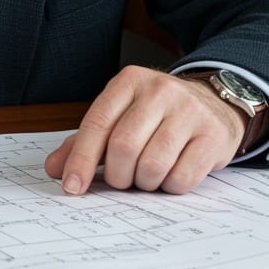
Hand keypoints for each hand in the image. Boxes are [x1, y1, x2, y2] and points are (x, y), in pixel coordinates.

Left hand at [44, 67, 244, 195]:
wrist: (213, 103)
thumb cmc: (155, 115)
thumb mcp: (119, 117)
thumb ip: (83, 142)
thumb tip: (54, 169)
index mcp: (128, 82)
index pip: (97, 123)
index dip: (81, 159)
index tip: (72, 186)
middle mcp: (159, 91)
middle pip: (123, 147)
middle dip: (117, 176)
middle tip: (123, 179)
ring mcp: (190, 111)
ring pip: (152, 165)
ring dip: (144, 182)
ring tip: (148, 174)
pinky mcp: (213, 135)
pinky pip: (182, 178)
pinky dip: (170, 187)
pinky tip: (171, 174)